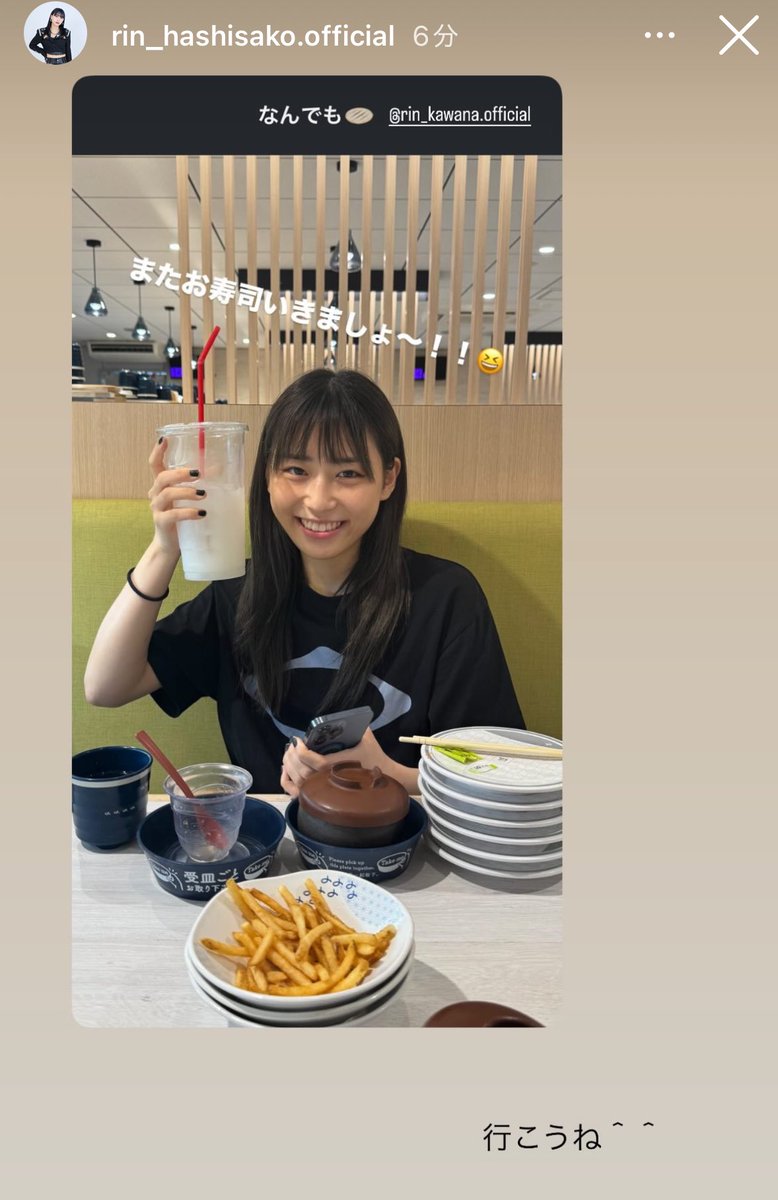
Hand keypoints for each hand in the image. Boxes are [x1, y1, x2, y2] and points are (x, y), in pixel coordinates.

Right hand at [147, 437, 206, 557]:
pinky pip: (172, 515)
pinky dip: (188, 513)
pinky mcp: (161, 523)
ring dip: (187, 492)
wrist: (171, 545)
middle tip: (198, 473)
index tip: (164, 438)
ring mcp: (157, 508)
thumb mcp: (189, 499)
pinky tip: (201, 513)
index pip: (154, 464)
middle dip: (180, 473)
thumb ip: (200, 484)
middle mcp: (156, 493)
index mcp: (161, 484)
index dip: (158, 451)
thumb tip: (220, 468)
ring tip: (203, 494)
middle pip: (162, 477)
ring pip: (167, 494)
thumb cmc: (181, 518)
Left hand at [280, 726, 389, 796]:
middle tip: (292, 744)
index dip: (303, 752)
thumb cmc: (374, 757)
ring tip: (289, 753)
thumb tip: (343, 714)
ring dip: (288, 765)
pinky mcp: (319, 796)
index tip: (298, 740)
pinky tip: (286, 769)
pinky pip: (296, 792)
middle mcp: (332, 781)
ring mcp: (325, 791)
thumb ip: (355, 724)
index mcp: (343, 765)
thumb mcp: (367, 737)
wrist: (383, 779)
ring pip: (298, 781)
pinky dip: (287, 781)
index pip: (317, 762)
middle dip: (293, 756)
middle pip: (303, 771)